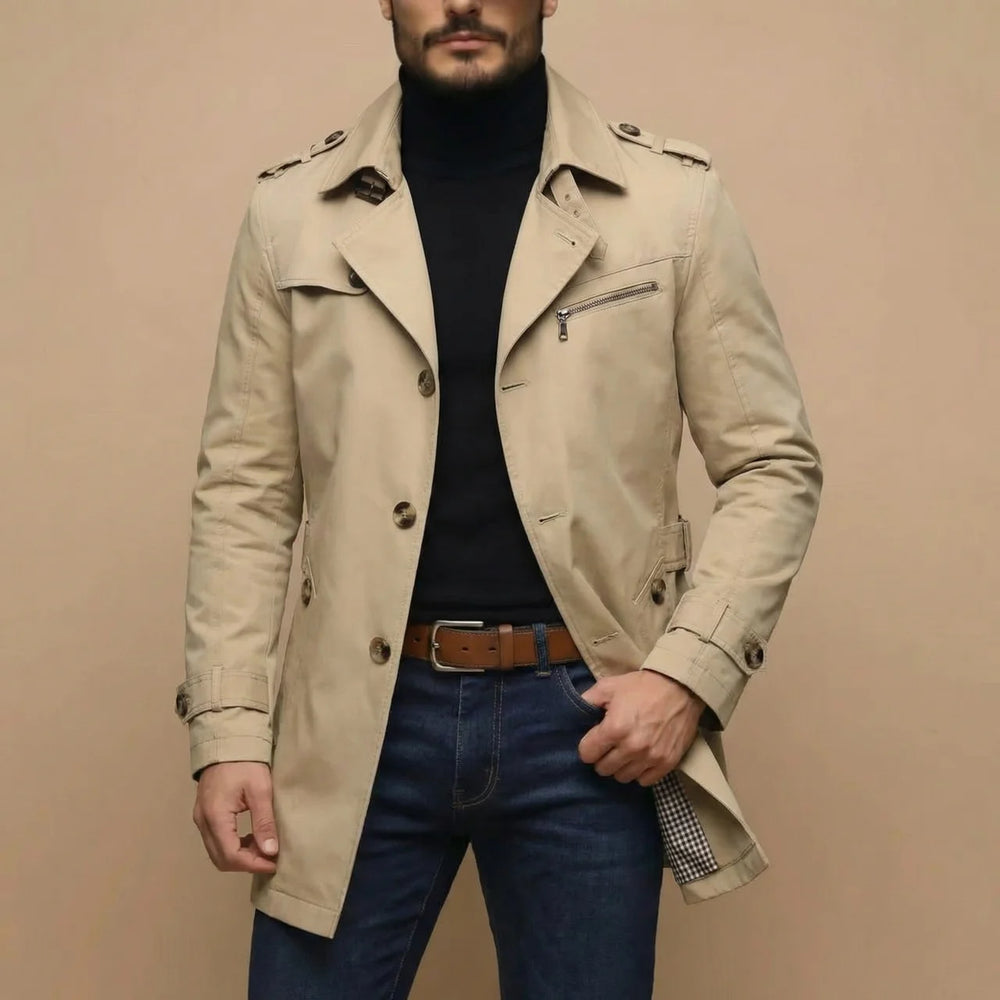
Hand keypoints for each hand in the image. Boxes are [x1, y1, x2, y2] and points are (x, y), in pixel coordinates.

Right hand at [192, 761, 279, 873]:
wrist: (227, 741)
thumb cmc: (245, 762)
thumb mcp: (260, 789)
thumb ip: (264, 821)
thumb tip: (271, 851)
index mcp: (215, 816)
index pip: (231, 855)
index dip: (253, 864)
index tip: (275, 863)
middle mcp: (203, 822)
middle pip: (221, 858)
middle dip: (246, 863)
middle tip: (270, 857)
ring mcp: (201, 818)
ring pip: (217, 852)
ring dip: (240, 855)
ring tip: (264, 847)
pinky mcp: (204, 814)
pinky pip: (217, 840)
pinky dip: (234, 845)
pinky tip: (252, 837)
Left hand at [576, 670, 704, 785]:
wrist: (680, 687)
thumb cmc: (642, 686)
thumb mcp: (608, 686)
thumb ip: (587, 701)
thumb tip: (573, 716)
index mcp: (614, 728)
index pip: (587, 754)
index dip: (587, 746)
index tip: (594, 740)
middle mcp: (631, 747)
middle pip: (603, 769)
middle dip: (602, 757)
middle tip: (609, 746)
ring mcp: (651, 757)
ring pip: (623, 777)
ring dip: (620, 766)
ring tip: (624, 752)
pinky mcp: (667, 763)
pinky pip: (644, 781)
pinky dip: (639, 772)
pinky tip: (640, 759)